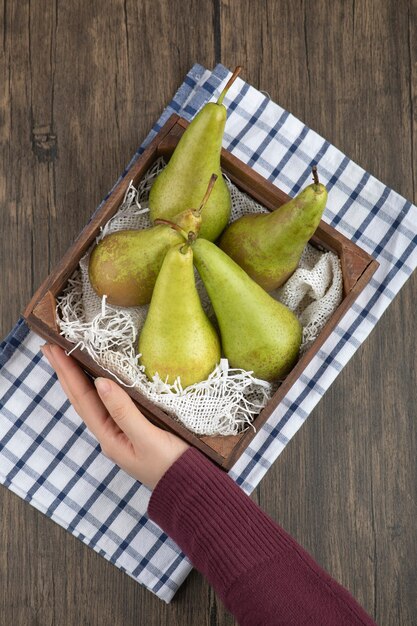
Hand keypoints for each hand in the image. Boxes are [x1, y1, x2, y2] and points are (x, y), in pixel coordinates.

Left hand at [40, 344, 189, 488]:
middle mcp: (110, 434)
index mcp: (109, 437)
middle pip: (81, 398)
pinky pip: (108, 403)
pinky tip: (96, 379)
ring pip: (92, 401)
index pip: (82, 398)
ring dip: (77, 378)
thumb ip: (124, 411)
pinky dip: (97, 386)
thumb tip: (100, 382)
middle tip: (49, 346)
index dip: (67, 372)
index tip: (53, 348)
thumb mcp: (147, 438)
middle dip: (65, 372)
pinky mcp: (134, 429)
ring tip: (65, 358)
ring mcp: (121, 432)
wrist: (192, 487)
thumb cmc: (172, 465)